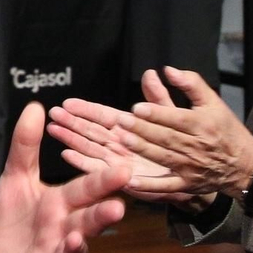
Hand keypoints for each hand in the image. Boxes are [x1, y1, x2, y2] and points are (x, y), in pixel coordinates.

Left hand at [0, 103, 126, 252]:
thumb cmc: (12, 210)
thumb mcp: (15, 175)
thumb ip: (26, 145)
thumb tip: (35, 107)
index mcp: (63, 202)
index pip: (87, 189)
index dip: (104, 180)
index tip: (124, 168)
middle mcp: (65, 228)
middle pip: (89, 222)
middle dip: (103, 216)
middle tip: (117, 208)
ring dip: (77, 247)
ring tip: (75, 237)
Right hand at [48, 70, 211, 206]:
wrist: (199, 172)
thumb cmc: (185, 143)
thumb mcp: (173, 117)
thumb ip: (159, 99)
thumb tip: (152, 73)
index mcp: (129, 128)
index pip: (103, 116)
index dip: (86, 109)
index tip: (68, 102)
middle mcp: (120, 144)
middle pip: (91, 130)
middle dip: (71, 122)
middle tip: (53, 113)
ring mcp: (119, 161)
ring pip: (90, 148)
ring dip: (71, 139)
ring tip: (54, 129)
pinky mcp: (123, 178)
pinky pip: (101, 171)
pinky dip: (83, 163)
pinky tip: (67, 154)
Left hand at [111, 67, 252, 198]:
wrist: (244, 165)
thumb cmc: (225, 129)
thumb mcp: (214, 102)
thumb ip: (191, 83)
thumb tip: (168, 70)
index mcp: (202, 124)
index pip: (177, 118)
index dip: (157, 113)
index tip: (137, 107)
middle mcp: (196, 146)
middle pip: (166, 137)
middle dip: (143, 129)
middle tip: (122, 121)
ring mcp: (191, 167)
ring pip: (163, 157)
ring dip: (143, 150)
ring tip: (123, 140)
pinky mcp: (187, 184)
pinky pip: (166, 186)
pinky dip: (149, 186)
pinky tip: (131, 182)